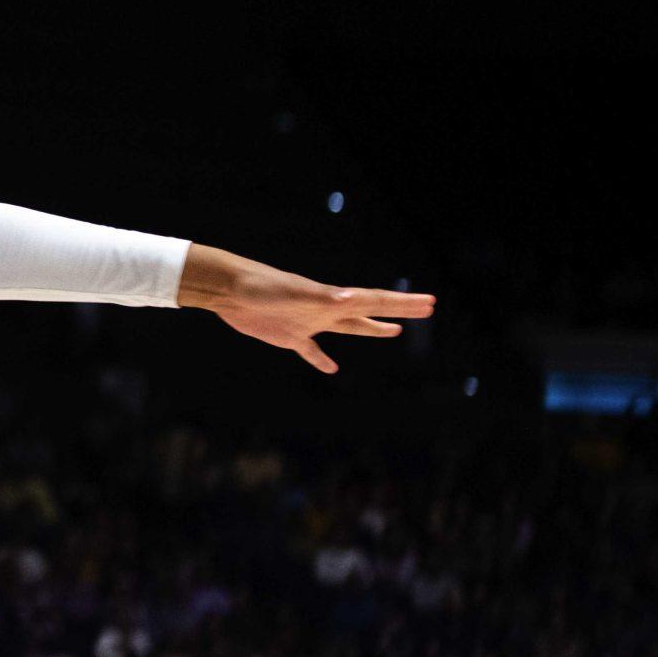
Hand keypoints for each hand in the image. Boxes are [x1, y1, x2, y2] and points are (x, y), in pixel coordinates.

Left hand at [176, 244, 432, 373]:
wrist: (228, 289)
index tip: (430, 302)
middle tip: (425, 309)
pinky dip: (321, 360)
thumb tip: (348, 299)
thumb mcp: (294, 294)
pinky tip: (331, 369)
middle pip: (369, 312)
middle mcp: (326, 309)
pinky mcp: (288, 336)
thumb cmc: (260, 287)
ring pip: (347, 328)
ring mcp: (308, 323)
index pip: (375, 300)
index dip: (403, 303)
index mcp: (332, 299)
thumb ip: (321, 298)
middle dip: (398, 311)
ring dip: (370, 329)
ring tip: (393, 331)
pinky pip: (311, 351)